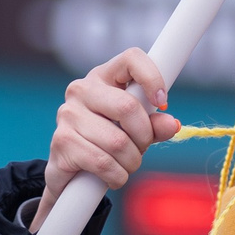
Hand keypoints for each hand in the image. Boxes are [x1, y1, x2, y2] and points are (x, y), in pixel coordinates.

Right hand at [37, 48, 180, 230]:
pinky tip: (113, 176)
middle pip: (128, 107)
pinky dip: (117, 176)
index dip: (152, 77)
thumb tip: (172, 124)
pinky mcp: (61, 142)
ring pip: (118, 142)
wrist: (70, 173)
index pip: (131, 58)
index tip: (162, 102)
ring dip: (131, 161)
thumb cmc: (106, 143)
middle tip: (141, 148)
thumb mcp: (135, 131)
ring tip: (126, 164)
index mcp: (103, 77)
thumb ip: (154, 125)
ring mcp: (67, 114)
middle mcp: (81, 90)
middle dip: (144, 136)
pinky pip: (103, 163)